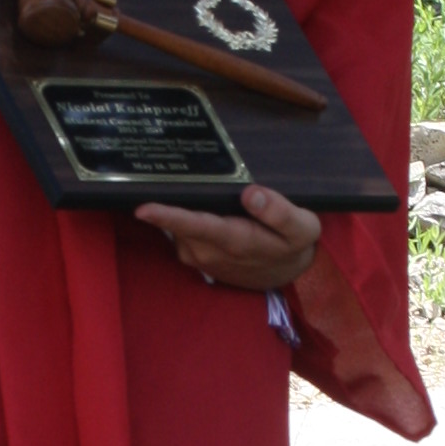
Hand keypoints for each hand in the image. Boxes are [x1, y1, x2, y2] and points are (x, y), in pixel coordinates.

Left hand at [135, 186, 321, 291]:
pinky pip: (180, 232)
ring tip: (191, 184)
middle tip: (168, 168)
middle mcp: (208, 251)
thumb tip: (250, 194)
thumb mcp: (302, 228)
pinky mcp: (194, 257)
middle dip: (169, 198)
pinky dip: (182, 218)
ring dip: (179, 207)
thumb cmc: (294, 245)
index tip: (142, 208)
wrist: (288, 276)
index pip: (195, 225)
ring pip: (177, 227)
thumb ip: (279, 212)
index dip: (167, 216)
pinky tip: (197, 204)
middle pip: (177, 222)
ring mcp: (198, 256)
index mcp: (233, 240)